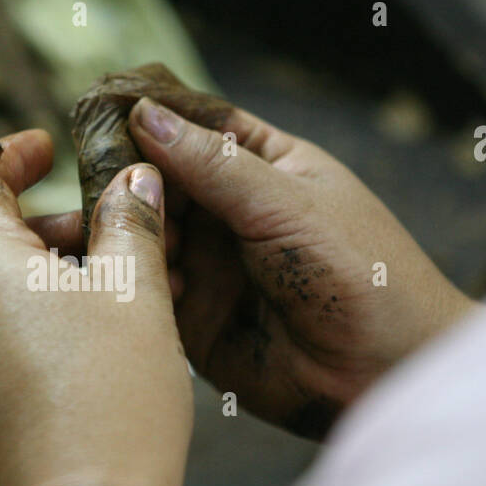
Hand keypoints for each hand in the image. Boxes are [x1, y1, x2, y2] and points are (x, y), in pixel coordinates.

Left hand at [0, 130, 192, 485]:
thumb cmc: (113, 402)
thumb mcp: (136, 295)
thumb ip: (130, 224)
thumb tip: (133, 184)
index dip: (9, 156)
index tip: (44, 149)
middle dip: (35, 225)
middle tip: (99, 233)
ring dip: (30, 277)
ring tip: (103, 293)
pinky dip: (16, 324)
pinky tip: (76, 343)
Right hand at [125, 98, 476, 437]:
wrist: (386, 372)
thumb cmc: (364, 273)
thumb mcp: (287, 204)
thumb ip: (214, 164)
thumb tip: (147, 116)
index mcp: (265, 168)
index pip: (195, 128)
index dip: (150, 119)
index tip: (99, 114)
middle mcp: (231, 215)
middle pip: (158, 183)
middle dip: (129, 183)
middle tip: (104, 187)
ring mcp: (211, 267)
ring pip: (146, 237)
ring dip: (130, 234)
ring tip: (126, 237)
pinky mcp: (195, 321)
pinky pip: (149, 293)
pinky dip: (138, 283)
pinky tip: (143, 282)